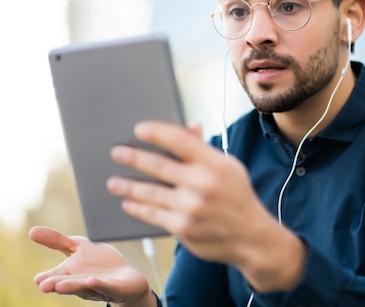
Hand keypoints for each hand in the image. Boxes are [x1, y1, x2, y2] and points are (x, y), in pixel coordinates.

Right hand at [29, 226, 153, 305]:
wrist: (126, 278)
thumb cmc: (98, 263)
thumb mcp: (78, 247)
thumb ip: (57, 241)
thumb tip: (31, 231)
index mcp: (70, 274)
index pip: (56, 276)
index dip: (47, 278)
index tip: (38, 279)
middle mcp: (80, 283)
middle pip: (67, 284)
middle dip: (56, 285)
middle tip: (43, 286)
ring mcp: (96, 286)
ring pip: (82, 287)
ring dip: (71, 287)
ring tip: (59, 287)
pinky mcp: (113, 287)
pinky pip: (105, 287)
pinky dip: (98, 284)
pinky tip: (92, 280)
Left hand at [108, 121, 305, 290]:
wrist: (251, 238)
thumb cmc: (238, 198)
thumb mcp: (229, 168)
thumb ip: (205, 150)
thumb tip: (189, 127)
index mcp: (214, 164)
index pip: (179, 140)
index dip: (156, 132)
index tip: (139, 129)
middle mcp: (201, 184)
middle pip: (158, 165)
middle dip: (132, 157)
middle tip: (117, 152)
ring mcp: (190, 207)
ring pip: (149, 192)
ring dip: (127, 186)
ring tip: (113, 182)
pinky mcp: (182, 228)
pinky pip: (152, 214)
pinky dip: (137, 207)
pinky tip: (128, 203)